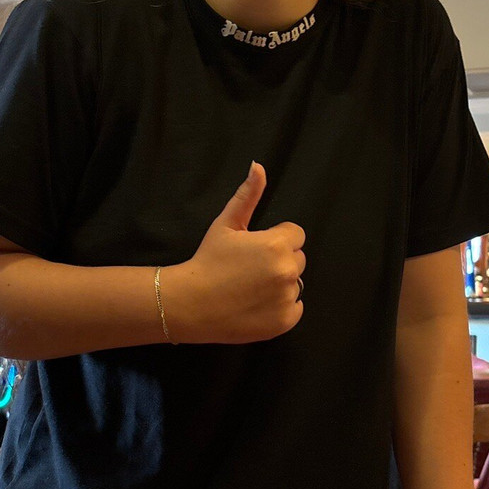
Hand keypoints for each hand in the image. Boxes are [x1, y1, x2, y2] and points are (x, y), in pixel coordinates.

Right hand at [162, 162, 305, 343]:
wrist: (190, 304)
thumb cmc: (207, 261)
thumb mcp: (226, 224)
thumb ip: (247, 195)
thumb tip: (259, 167)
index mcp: (277, 244)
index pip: (295, 235)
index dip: (275, 239)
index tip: (254, 249)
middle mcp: (287, 271)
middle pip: (298, 258)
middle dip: (279, 260)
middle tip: (250, 269)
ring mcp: (287, 298)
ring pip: (295, 284)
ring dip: (279, 284)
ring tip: (250, 288)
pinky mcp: (285, 321)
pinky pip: (294, 308)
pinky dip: (280, 308)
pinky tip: (255, 304)